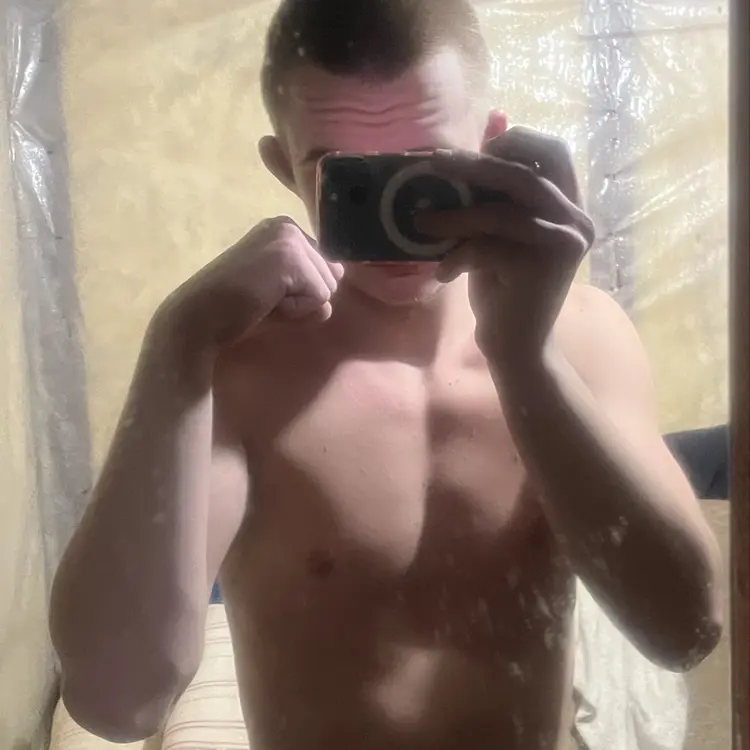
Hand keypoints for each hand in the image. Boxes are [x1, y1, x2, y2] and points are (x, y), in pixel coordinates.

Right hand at [154, 216, 343, 357]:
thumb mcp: (282, 299)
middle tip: (264, 299)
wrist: (200, 317)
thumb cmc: (237, 312)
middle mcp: (288, 226)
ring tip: (263, 300)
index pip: (327, 269)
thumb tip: (327, 306)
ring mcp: (289, 238)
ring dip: (299, 306)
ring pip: (328, 287)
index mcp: (285, 231)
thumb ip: (310, 296)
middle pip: (333, 276)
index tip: (267, 294)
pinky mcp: (290, 257)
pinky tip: (266, 303)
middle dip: (304, 300)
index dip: (302, 293)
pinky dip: (295, 311)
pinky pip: (319, 297)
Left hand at [417, 127, 595, 360]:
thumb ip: (497, 193)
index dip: (518, 139)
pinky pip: (488, 248)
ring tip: (420, 222)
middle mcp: (576, 221)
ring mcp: (562, 245)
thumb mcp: (498, 233)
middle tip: (434, 163)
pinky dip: (458, 256)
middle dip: (474, 165)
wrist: (516, 344)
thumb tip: (487, 125)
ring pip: (501, 213)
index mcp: (570, 207)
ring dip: (455, 215)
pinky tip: (443, 273)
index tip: (479, 145)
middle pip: (525, 175)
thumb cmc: (503, 286)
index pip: (555, 152)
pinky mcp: (540, 270)